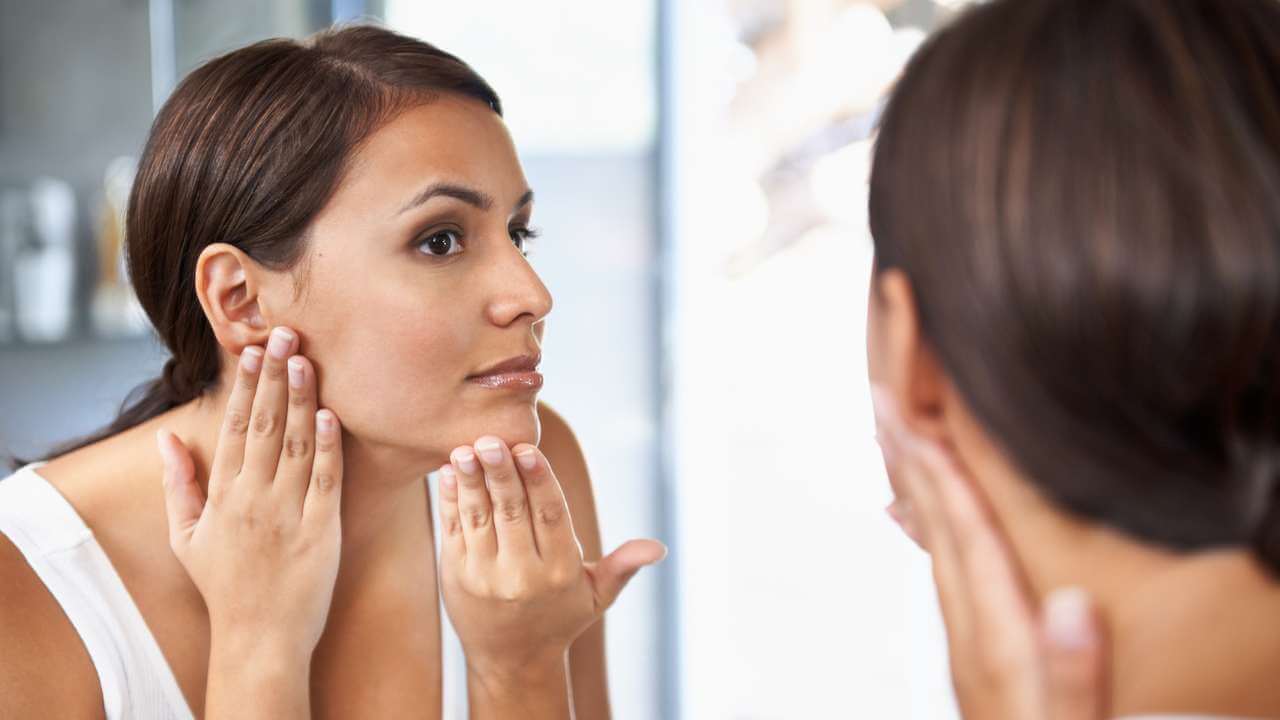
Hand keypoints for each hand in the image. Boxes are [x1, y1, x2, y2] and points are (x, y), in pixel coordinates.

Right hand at [157, 326, 343, 663]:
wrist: (260, 638)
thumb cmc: (224, 585)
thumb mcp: (187, 536)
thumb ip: (179, 483)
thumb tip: (164, 436)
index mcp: (223, 496)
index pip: (235, 428)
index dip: (245, 386)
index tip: (253, 349)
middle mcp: (254, 498)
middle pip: (266, 426)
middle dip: (276, 377)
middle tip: (286, 334)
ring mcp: (289, 513)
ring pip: (296, 445)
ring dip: (302, 399)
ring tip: (307, 359)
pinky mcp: (323, 531)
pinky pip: (326, 481)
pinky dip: (328, 447)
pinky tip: (331, 415)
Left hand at [436, 437, 665, 687]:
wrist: (510, 660)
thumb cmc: (559, 617)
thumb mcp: (597, 596)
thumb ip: (623, 566)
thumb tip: (659, 548)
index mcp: (560, 571)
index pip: (551, 516)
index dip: (539, 481)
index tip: (528, 450)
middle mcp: (522, 574)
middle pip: (512, 513)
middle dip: (501, 473)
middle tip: (490, 440)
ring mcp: (485, 575)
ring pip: (478, 518)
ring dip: (471, 481)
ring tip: (465, 449)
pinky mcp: (456, 574)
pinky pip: (453, 529)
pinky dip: (450, 498)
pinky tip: (450, 469)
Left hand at [872, 387, 1108, 719]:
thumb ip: (1073, 678)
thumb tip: (1072, 607)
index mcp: (998, 642)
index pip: (965, 540)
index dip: (939, 476)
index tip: (912, 419)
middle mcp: (971, 634)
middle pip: (935, 531)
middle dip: (910, 464)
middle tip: (881, 403)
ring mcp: (968, 644)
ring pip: (935, 548)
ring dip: (915, 490)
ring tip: (898, 443)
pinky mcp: (977, 656)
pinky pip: (946, 575)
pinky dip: (931, 536)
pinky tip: (918, 521)